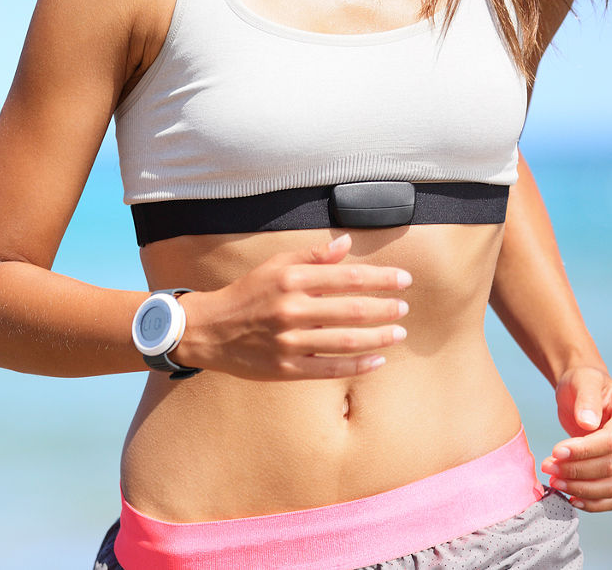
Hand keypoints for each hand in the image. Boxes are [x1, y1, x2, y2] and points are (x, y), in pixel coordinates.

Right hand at [171, 233, 410, 380]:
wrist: (208, 330)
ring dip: (379, 337)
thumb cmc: (246, 295)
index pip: (348, 278)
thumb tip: (347, 243)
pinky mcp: (285, 368)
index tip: (403, 280)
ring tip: (398, 332)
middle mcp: (291, 310)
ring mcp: (288, 342)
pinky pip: (330, 368)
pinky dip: (358, 365)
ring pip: (346, 340)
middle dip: (385, 309)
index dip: (381, 279)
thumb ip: (312, 256)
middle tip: (404, 308)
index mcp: (291, 281)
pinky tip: (377, 360)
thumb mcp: (275, 267)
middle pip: (353, 310)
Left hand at [542, 366, 611, 511]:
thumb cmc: (583, 384)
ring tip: (553, 480)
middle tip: (547, 466)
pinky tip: (570, 499)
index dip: (583, 451)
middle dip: (576, 470)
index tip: (555, 451)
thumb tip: (588, 424)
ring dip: (580, 488)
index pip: (611, 442)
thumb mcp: (582, 381)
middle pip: (610, 467)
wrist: (585, 394)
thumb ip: (586, 399)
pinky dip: (593, 503)